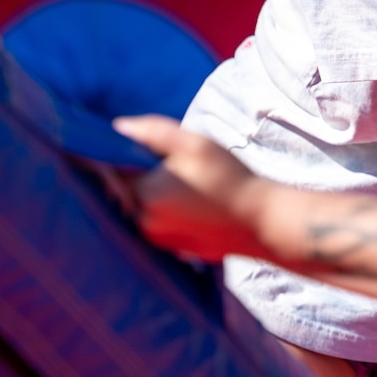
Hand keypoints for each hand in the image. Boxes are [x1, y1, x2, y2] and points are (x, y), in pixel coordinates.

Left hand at [113, 114, 272, 262]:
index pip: (116, 172)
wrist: (261, 222)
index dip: (125, 158)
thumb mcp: (194, 144)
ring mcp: (161, 240)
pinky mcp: (176, 250)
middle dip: (145, 178)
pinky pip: (165, 227)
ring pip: (148, 210)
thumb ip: (153, 131)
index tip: (144, 152)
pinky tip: (198, 206)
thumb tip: (118, 125)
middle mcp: (145, 221)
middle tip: (179, 168)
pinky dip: (173, 216)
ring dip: (158, 197)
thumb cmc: (228, 178)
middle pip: (132, 192)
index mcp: (144, 193)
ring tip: (192, 187)